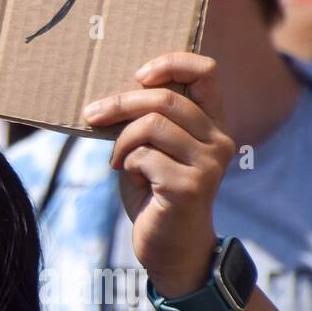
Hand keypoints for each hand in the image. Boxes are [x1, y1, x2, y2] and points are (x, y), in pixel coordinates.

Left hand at [81, 52, 234, 296]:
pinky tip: (133, 180)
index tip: (139, 74)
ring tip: (118, 160)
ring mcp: (208, 164)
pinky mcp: (190, 186)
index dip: (171, 63)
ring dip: (121, 141)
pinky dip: (126, 164)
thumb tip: (117, 89)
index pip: (207, 71)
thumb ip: (149, 118)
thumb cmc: (155, 191)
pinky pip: (143, 156)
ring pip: (151, 125)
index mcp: (214, 123)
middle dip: (120, 103)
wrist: (171, 248)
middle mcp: (219, 139)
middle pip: (166, 98)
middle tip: (92, 115)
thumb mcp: (153, 147)